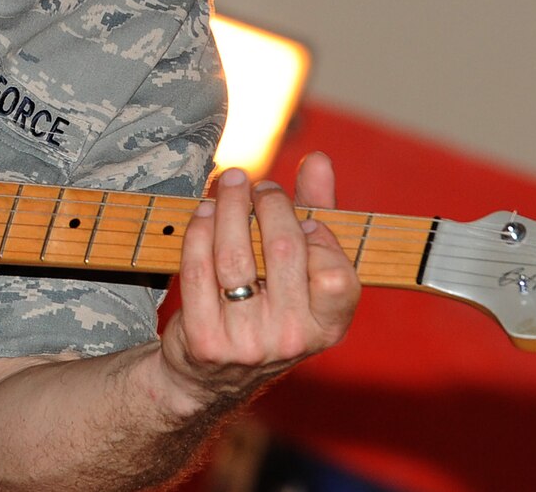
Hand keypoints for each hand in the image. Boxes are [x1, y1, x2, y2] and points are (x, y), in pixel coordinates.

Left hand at [159, 152, 359, 413]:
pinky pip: (199, 269)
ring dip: (230, 206)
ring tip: (229, 185)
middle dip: (268, 202)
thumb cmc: (268, 305)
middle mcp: (291, 339)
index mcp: (327, 327)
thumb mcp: (303, 270)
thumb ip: (318, 212)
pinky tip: (204, 212)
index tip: (300, 217)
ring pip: (234, 254)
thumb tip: (318, 159)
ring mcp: (246, 343)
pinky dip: (199, 230)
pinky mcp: (204, 340)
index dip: (318, 235)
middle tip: (257, 186)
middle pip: (282, 249)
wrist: (211, 375)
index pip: (337, 274)